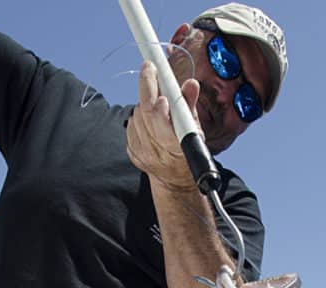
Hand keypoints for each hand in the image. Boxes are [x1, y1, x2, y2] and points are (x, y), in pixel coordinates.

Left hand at [126, 60, 200, 192]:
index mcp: (175, 146)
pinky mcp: (132, 152)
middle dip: (146, 86)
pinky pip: (130, 125)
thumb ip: (190, 105)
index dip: (158, 102)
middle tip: (149, 68)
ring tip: (157, 104)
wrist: (174, 180)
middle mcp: (156, 150)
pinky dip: (139, 117)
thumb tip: (191, 84)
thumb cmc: (186, 150)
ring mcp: (142, 152)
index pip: (160, 119)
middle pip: (144, 111)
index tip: (156, 78)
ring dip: (145, 104)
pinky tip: (149, 120)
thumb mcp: (195, 129)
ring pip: (136, 115)